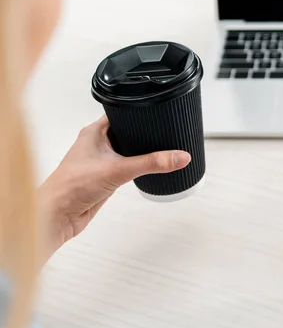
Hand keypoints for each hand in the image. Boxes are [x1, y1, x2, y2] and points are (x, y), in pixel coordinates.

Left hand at [38, 116, 190, 260]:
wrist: (58, 215)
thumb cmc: (71, 186)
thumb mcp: (119, 170)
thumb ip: (151, 163)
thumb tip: (178, 157)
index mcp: (94, 132)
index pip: (121, 114)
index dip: (139, 112)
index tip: (157, 111)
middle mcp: (96, 144)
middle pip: (127, 132)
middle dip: (144, 134)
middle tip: (164, 132)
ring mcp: (100, 161)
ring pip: (126, 151)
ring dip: (140, 153)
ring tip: (160, 150)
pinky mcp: (104, 178)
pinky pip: (125, 168)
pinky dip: (136, 168)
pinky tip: (146, 171)